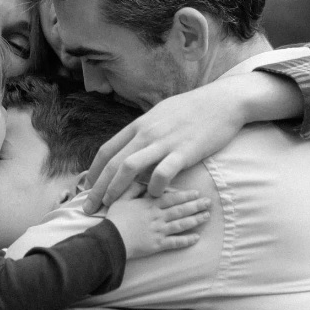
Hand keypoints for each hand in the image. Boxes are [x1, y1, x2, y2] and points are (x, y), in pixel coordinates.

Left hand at [83, 89, 244, 212]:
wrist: (222, 101)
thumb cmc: (192, 110)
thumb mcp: (159, 116)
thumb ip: (144, 133)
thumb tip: (131, 149)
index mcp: (138, 126)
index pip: (107, 150)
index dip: (94, 171)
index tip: (87, 188)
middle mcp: (146, 133)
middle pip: (113, 163)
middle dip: (98, 188)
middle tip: (89, 207)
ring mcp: (164, 142)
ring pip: (129, 167)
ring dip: (116, 189)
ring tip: (111, 206)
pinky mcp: (184, 151)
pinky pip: (162, 172)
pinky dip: (154, 187)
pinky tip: (153, 196)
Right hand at [105, 185, 210, 257]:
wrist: (112, 239)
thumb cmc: (115, 219)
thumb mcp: (121, 199)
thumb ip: (132, 188)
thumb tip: (142, 180)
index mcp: (150, 205)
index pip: (172, 198)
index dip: (185, 195)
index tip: (197, 192)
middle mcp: (158, 217)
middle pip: (180, 210)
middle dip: (196, 205)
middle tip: (209, 202)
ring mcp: (159, 231)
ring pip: (181, 224)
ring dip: (195, 220)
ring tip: (207, 216)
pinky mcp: (158, 245)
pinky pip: (175, 242)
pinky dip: (187, 240)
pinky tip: (197, 238)